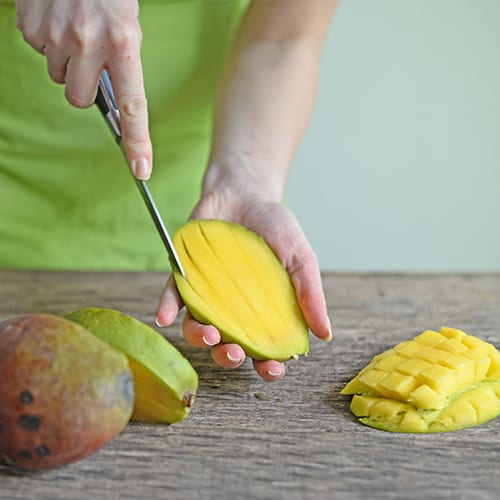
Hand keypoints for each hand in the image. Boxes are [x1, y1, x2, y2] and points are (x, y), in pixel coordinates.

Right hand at [15, 0, 151, 179]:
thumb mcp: (128, 29)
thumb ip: (122, 65)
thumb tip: (114, 103)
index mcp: (123, 45)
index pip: (133, 106)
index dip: (138, 141)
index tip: (141, 169)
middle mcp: (89, 43)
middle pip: (79, 100)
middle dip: (84, 89)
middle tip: (90, 64)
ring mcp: (57, 35)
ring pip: (58, 77)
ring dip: (67, 63)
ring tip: (75, 33)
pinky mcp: (31, 26)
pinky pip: (39, 52)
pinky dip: (48, 43)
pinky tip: (58, 21)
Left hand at [156, 190, 331, 381]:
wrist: (246, 193)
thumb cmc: (276, 228)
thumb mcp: (300, 258)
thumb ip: (310, 294)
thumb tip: (325, 334)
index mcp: (262, 313)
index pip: (265, 348)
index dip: (268, 365)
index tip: (272, 368)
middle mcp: (231, 310)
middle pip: (227, 345)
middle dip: (229, 357)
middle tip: (235, 353)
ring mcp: (206, 295)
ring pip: (198, 328)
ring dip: (200, 338)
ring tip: (209, 335)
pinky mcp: (184, 276)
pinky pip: (172, 297)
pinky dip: (168, 308)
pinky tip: (165, 318)